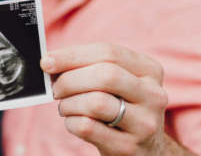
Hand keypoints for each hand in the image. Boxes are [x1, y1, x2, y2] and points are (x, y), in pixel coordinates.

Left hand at [43, 43, 193, 154]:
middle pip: (105, 75)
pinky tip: (73, 122)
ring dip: (69, 104)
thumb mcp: (119, 85)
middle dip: (70, 80)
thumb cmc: (122, 109)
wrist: (146, 150)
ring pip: (95, 103)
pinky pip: (88, 128)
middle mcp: (153, 95)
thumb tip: (51, 61)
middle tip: (55, 89)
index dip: (73, 55)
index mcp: (150, 71)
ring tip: (65, 107)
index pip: (109, 53)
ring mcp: (144, 124)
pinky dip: (71, 123)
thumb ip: (91, 68)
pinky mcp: (128, 147)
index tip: (47, 61)